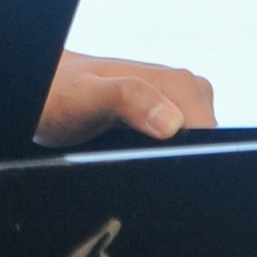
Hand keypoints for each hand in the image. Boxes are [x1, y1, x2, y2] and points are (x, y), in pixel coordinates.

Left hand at [38, 52, 216, 147]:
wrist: (46, 88)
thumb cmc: (59, 91)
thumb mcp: (85, 96)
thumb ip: (126, 98)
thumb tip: (173, 124)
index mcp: (177, 84)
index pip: (210, 135)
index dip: (193, 160)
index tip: (167, 172)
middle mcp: (186, 92)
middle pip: (207, 146)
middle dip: (183, 162)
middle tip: (138, 164)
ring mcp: (179, 106)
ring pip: (197, 149)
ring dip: (174, 161)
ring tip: (132, 158)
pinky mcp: (170, 121)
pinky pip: (182, 147)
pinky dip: (167, 158)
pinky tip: (141, 159)